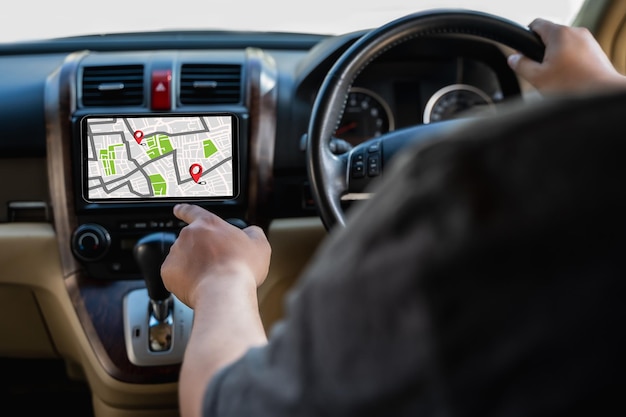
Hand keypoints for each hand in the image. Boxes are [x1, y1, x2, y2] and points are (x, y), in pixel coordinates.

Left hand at [161, 203, 270, 308]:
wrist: (223, 292)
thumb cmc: (241, 268)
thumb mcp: (259, 244)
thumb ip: (252, 233)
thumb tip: (250, 233)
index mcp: (209, 224)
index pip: (192, 211)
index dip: (185, 210)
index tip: (179, 210)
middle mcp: (189, 234)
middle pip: (190, 239)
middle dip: (200, 250)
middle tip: (216, 264)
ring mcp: (176, 252)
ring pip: (182, 257)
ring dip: (192, 265)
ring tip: (210, 278)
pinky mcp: (168, 272)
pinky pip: (174, 274)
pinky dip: (184, 280)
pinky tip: (199, 285)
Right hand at [508, 18, 625, 92]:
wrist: (603, 94)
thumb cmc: (572, 85)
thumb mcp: (537, 77)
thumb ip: (521, 65)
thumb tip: (513, 59)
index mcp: (559, 34)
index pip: (535, 24)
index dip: (525, 38)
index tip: (523, 53)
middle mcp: (575, 32)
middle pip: (549, 36)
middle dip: (542, 52)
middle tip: (540, 71)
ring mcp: (587, 40)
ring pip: (563, 45)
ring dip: (556, 58)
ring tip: (556, 77)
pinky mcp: (595, 50)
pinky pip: (575, 52)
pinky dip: (569, 62)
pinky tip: (569, 78)